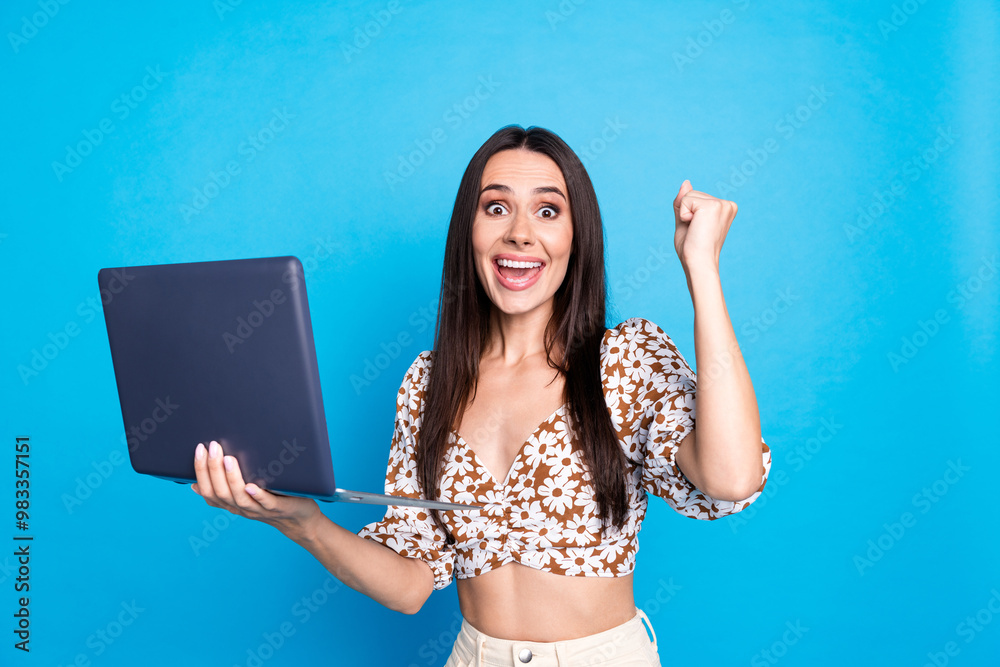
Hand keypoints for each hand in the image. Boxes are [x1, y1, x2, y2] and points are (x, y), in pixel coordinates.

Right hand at [191, 440, 321, 539]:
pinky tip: (251, 486)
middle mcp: (242, 508)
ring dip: (232, 478)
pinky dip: (257, 495)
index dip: (201, 472)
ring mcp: (260, 509)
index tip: (200, 449)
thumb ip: (225, 488)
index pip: (208, 491)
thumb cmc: (271, 501)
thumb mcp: (244, 495)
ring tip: (228, 459)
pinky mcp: (279, 508)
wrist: (299, 520)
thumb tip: (194, 484)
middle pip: (221, 493)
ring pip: (240, 498)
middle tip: (213, 447)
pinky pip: (266, 503)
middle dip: (213, 469)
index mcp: (232, 504)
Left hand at [672, 179, 737, 272]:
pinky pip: (685, 200)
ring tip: (697, 230)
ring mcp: (722, 204)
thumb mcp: (686, 221)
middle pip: (692, 194)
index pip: (696, 198)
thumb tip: (686, 182)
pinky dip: (684, 215)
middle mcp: (727, 204)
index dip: (688, 214)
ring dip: (685, 214)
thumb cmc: (693, 249)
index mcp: (725, 208)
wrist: (699, 263)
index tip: (698, 231)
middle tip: (696, 232)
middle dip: (686, 212)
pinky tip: (695, 227)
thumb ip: (685, 202)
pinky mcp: (714, 206)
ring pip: (688, 196)